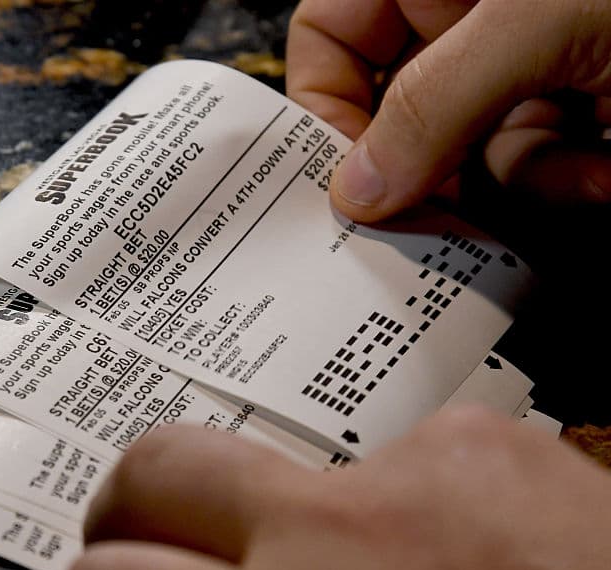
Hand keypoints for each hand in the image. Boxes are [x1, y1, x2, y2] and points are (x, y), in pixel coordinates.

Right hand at [58, 406, 610, 569]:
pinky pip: (397, 462)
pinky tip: (464, 564)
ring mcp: (409, 476)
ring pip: (276, 454)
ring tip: (329, 564)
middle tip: (148, 547)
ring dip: (274, 509)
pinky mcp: (486, 442)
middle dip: (131, 508)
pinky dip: (401, 510)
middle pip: (156, 467)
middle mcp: (329, 543)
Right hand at [286, 0, 610, 221]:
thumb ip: (436, 102)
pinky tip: (608, 167)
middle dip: (428, 167)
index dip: (323, 99)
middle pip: (394, 114)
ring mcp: (517, 74)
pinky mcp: (567, 118)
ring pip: (464, 159)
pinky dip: (568, 181)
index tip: (344, 175)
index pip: (330, 32)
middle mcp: (467, 28)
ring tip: (586, 162)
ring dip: (523, 177)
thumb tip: (359, 188)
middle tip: (438, 211)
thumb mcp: (534, 23)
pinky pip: (528, 174)